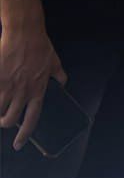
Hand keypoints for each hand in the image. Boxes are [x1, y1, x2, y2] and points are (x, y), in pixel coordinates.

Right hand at [0, 19, 65, 150]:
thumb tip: (63, 84)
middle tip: (4, 120)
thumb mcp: (54, 62)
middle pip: (10, 119)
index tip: (19, 144)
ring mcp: (8, 85)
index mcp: (39, 89)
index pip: (33, 118)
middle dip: (6, 123)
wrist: (24, 33)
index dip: (25, 134)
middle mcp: (23, 91)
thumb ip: (58, 75)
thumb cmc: (40, 46)